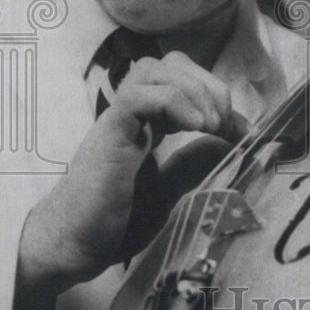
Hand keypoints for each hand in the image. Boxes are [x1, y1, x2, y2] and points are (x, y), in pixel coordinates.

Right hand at [16, 52, 247, 296]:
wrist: (69, 246)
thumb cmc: (112, 222)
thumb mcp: (168, 191)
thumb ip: (192, 164)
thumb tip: (226, 143)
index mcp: (148, 123)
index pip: (184, 79)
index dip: (217, 96)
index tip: (240, 131)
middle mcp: (132, 114)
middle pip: (170, 63)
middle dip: (208, 84)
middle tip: (222, 125)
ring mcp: (117, 121)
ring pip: (152, 69)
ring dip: (192, 89)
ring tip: (208, 127)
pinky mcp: (107, 135)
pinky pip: (137, 95)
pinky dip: (173, 101)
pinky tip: (194, 129)